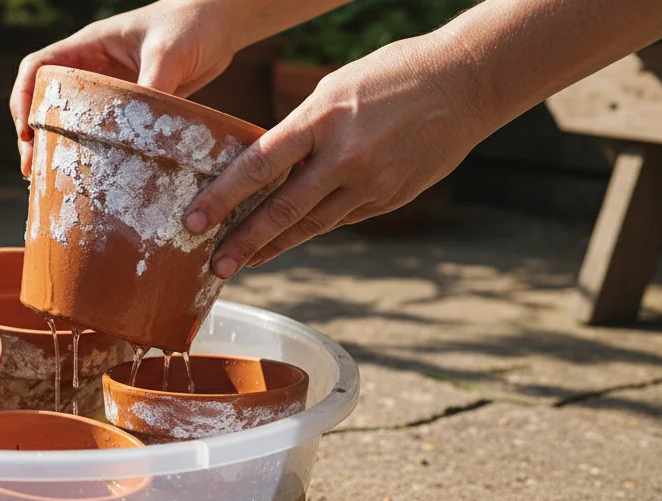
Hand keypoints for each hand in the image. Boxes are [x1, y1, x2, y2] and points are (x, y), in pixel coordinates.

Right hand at [10, 0, 238, 176]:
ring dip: (61, 147)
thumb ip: (151, 88)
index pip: (37, 69)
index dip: (23, 99)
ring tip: (53, 181)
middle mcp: (94, 69)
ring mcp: (113, 90)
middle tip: (32, 170)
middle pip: (47, 101)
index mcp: (88, 47)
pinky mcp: (133, 108)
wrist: (222, 23)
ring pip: (73, 121)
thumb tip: (140, 134)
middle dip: (34, 134)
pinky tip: (96, 177)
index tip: (26, 132)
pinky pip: (106, 132)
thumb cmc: (191, 23)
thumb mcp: (167, 54)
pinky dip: (96, 153)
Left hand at [185, 35, 491, 277]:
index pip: (260, 164)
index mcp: (322, 118)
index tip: (194, 219)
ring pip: (310, 224)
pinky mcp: (389, 199)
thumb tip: (266, 167)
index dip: (224, 196)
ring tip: (241, 263)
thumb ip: (300, 130)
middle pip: (282, 209)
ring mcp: (371, 183)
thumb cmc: (392, 75)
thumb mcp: (335, 90)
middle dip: (244, 241)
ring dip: (273, 246)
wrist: (467, 82)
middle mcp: (345, 157)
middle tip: (213, 265)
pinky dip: (310, 230)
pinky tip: (286, 241)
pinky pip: (339, 219)